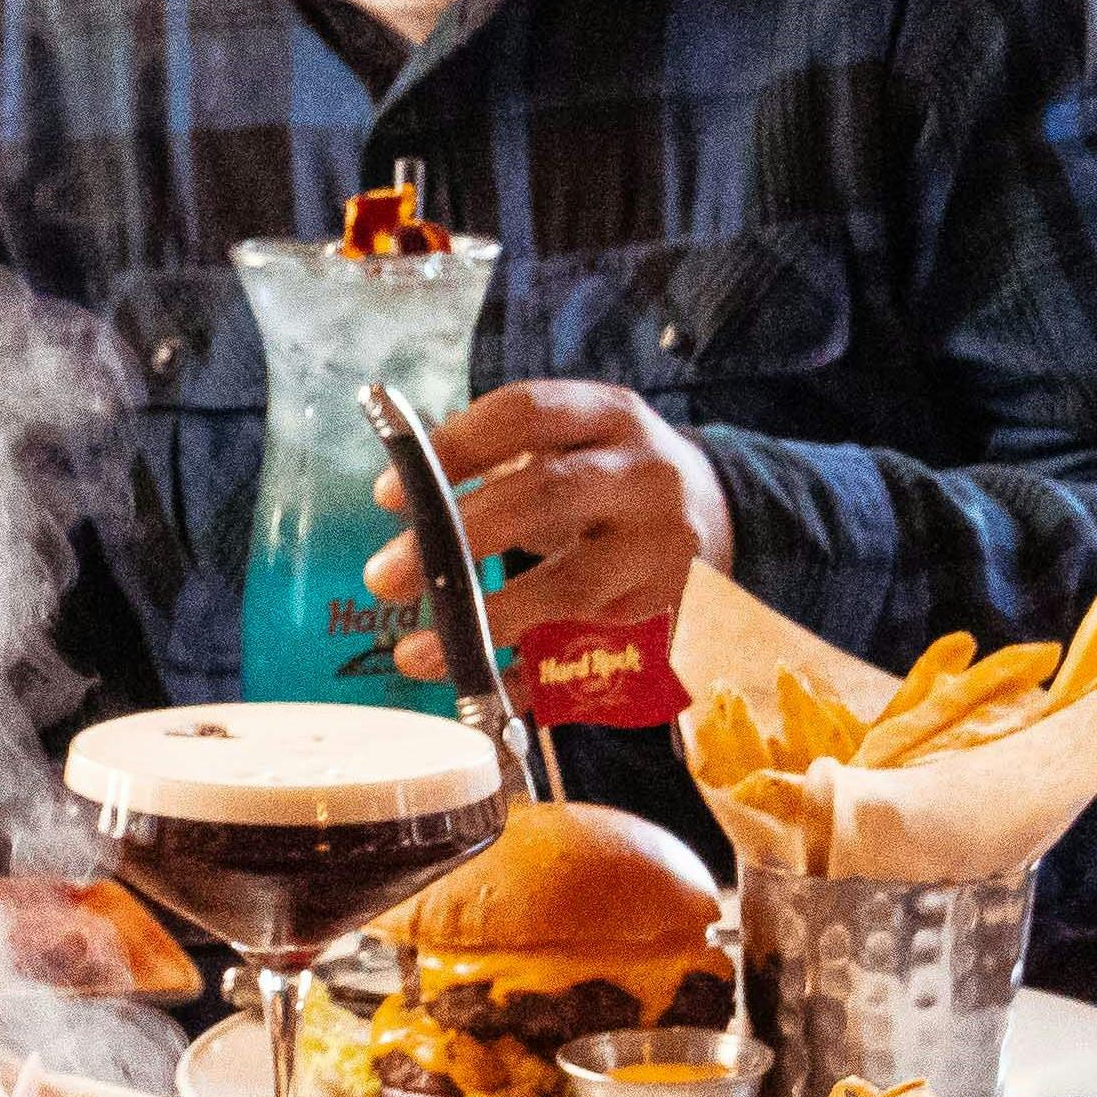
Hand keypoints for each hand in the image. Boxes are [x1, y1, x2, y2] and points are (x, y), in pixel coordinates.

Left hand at [362, 379, 736, 685]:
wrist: (712, 517)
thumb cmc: (605, 477)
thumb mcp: (571, 442)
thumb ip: (498, 461)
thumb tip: (402, 500)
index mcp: (609, 416)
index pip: (525, 414)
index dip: (453, 449)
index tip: (386, 495)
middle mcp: (644, 477)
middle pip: (547, 495)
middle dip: (458, 536)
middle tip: (383, 577)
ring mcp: (662, 549)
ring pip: (571, 586)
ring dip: (486, 620)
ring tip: (412, 652)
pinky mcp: (666, 613)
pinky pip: (588, 650)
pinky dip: (524, 674)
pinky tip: (470, 682)